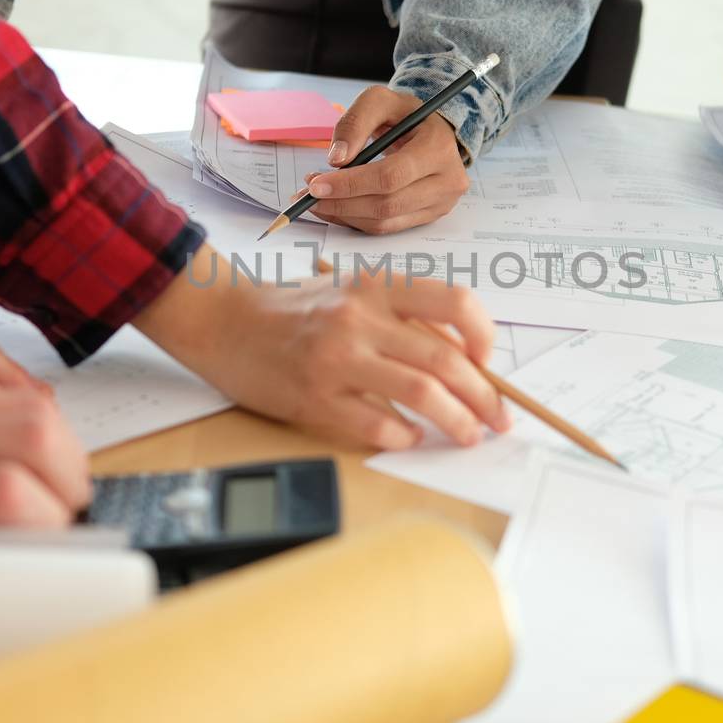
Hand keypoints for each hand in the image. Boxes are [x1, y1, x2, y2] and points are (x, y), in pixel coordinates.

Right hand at [137, 245, 510, 449]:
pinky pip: (378, 424)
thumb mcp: (352, 292)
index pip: (455, 302)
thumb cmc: (294, 310)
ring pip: (422, 393)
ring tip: (467, 435)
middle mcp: (361, 317)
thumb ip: (402, 317)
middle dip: (484, 397)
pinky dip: (405, 435)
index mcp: (377, 286)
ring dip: (456, 421)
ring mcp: (338, 358)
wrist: (225, 321)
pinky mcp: (315, 396)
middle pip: (446, 359)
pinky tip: (409, 437)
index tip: (489, 363)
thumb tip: (462, 358)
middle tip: (497, 418)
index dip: (484, 336)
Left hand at [304, 86, 467, 233]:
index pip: (390, 176)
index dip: (350, 184)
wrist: (432, 130)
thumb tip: (336, 159)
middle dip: (341, 202)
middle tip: (308, 194)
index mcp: (438, 148)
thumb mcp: (380, 101)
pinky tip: (336, 207)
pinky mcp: (430, 216)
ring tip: (316, 200)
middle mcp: (447, 181)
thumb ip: (355, 122)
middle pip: (386, 204)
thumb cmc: (405, 115)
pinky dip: (356, 220)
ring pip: (385, 222)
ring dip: (344, 215)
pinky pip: (388, 227)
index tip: (315, 184)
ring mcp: (442, 203)